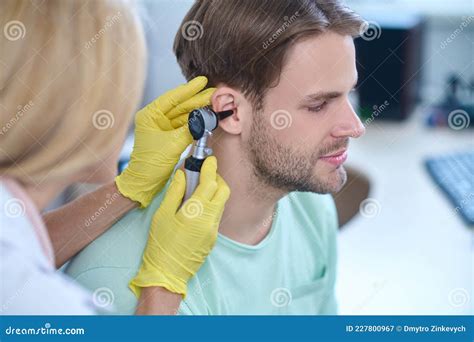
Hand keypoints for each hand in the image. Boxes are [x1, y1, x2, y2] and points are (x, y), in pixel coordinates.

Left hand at [115, 76, 214, 206]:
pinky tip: (206, 117)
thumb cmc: (150, 164)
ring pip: (184, 115)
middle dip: (197, 100)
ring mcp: (162, 127)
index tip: (202, 81)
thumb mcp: (172, 145)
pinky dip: (195, 123)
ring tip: (214, 104)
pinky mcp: (169, 136)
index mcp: (149, 115)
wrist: (145, 183)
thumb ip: (189, 130)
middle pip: (180, 105)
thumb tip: (204, 120)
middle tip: (214, 93)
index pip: (172, 98)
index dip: (189, 89)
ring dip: (198, 111)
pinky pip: (185, 126)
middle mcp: (155, 118)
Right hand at [129, 157, 229, 297]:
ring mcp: (213, 231)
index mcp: (196, 213)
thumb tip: (182, 174)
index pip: (210, 183)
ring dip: (214, 192)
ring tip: (196, 191)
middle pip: (223, 191)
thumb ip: (174, 192)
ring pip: (221, 203)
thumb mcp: (162, 215)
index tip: (209, 159)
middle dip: (217, 179)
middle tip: (203, 174)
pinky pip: (216, 215)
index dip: (210, 168)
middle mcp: (210, 221)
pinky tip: (195, 208)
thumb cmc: (160, 245)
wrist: (167, 274)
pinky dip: (210, 206)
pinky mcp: (213, 238)